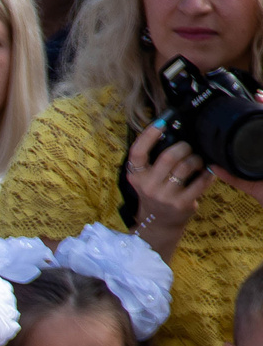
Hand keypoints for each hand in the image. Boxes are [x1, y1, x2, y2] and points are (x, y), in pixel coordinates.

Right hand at [126, 119, 212, 258]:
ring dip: (197, 160)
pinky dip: (207, 173)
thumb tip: (173, 131)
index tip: (162, 122)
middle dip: (184, 148)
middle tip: (188, 149)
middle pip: (169, 156)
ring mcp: (164, 197)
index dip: (149, 135)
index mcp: (136, 177)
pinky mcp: (181, 204)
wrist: (159, 223)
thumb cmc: (156, 193)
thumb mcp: (147, 178)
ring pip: (186, 166)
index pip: (137, 153)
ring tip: (197, 162)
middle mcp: (147, 187)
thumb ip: (153, 160)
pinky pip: (200, 181)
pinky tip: (206, 173)